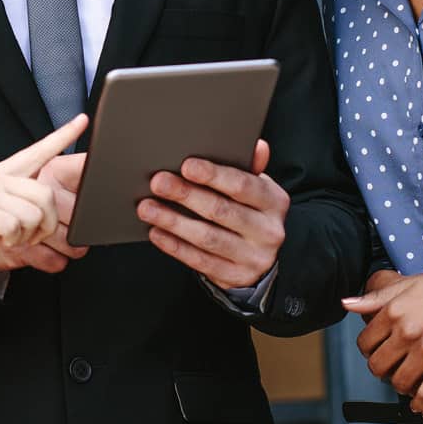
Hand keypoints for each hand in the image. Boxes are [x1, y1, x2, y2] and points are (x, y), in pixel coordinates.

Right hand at [0, 148, 88, 273]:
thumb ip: (21, 204)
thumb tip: (48, 210)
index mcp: (1, 175)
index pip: (38, 150)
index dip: (63, 136)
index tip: (82, 120)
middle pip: (46, 194)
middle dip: (45, 225)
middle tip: (27, 237)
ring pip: (33, 214)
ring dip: (26, 236)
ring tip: (8, 239)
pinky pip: (13, 225)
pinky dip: (11, 241)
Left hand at [136, 138, 288, 289]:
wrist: (262, 260)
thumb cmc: (251, 213)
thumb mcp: (257, 190)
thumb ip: (251, 168)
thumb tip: (258, 147)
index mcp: (274, 201)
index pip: (243, 185)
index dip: (213, 175)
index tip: (186, 166)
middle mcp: (268, 231)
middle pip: (221, 210)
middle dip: (186, 195)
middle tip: (158, 183)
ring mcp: (253, 257)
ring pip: (207, 237)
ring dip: (173, 221)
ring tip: (147, 207)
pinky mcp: (235, 277)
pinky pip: (200, 260)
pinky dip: (175, 246)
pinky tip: (156, 232)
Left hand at [342, 266, 422, 413]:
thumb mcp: (412, 285)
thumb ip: (377, 297)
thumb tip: (346, 304)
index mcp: (394, 309)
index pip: (365, 342)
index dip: (369, 351)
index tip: (378, 353)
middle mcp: (407, 329)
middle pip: (378, 366)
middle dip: (383, 371)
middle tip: (392, 370)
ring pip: (400, 383)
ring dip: (402, 388)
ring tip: (408, 383)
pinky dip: (421, 403)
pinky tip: (421, 402)